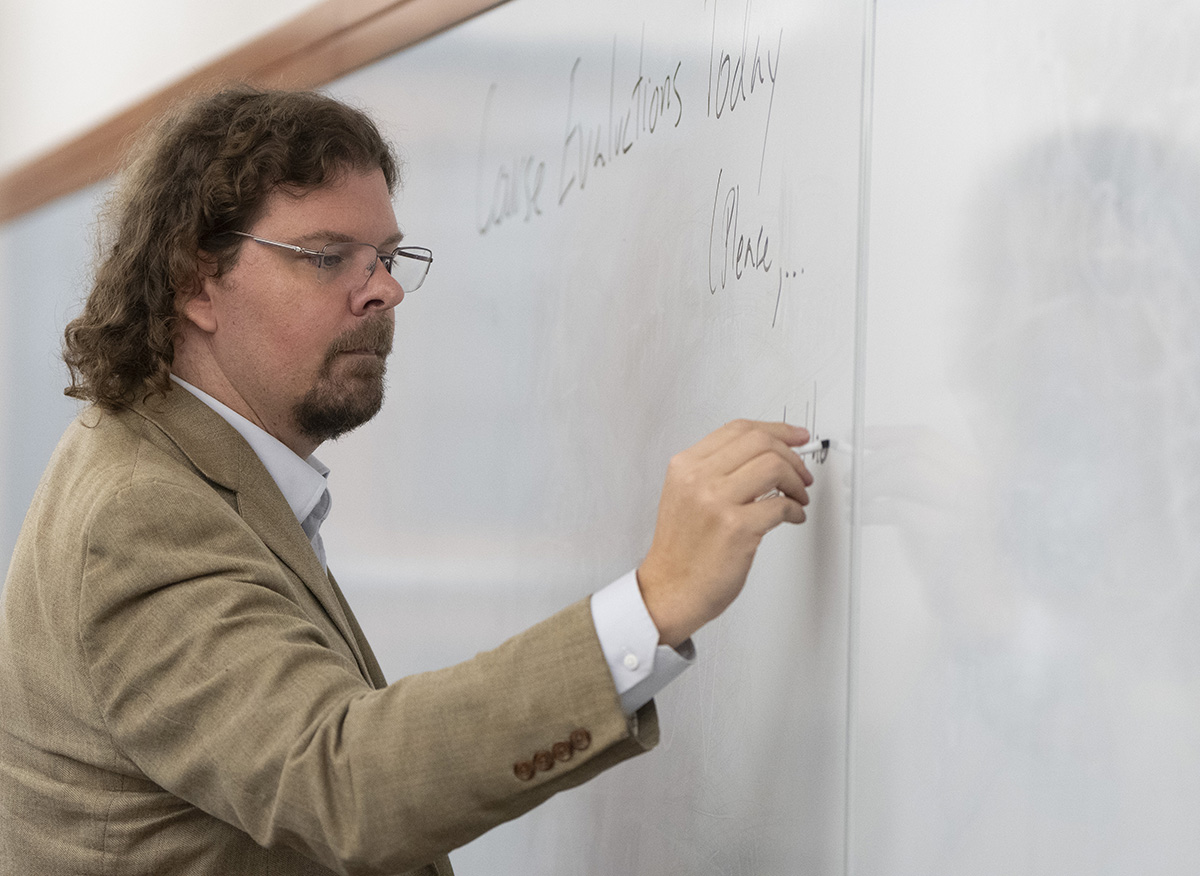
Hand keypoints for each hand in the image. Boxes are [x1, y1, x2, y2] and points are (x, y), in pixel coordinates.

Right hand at [636, 420, 814, 646]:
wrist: (669, 590)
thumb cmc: (682, 550)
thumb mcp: (685, 495)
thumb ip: (715, 470)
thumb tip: (764, 454)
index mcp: (685, 466)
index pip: (738, 429)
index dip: (776, 430)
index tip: (796, 437)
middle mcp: (698, 479)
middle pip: (760, 442)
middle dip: (791, 455)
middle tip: (801, 474)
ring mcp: (716, 502)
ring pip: (774, 466)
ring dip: (797, 482)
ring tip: (798, 497)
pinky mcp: (736, 529)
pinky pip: (781, 505)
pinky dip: (795, 509)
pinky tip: (793, 516)